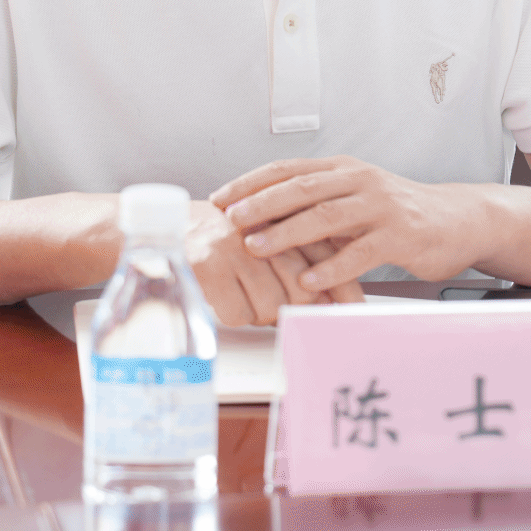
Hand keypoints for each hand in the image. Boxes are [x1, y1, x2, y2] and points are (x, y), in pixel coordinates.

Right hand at [183, 202, 358, 326]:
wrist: (173, 222)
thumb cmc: (228, 236)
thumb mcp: (272, 239)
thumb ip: (304, 261)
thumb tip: (332, 300)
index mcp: (283, 217)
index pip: (326, 259)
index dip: (344, 290)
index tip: (357, 313)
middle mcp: (261, 229)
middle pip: (300, 290)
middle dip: (292, 306)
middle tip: (276, 301)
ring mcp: (234, 247)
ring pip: (269, 306)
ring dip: (260, 312)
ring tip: (246, 293)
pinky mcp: (207, 265)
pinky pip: (237, 313)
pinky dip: (234, 313)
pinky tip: (227, 295)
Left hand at [211, 155, 482, 291]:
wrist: (456, 219)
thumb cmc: (396, 213)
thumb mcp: (353, 198)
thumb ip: (316, 204)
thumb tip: (259, 217)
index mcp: (342, 169)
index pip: (287, 169)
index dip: (251, 182)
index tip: (220, 199)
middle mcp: (359, 180)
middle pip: (301, 188)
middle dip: (260, 204)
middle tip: (230, 221)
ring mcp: (381, 206)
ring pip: (326, 216)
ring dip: (286, 233)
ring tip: (256, 248)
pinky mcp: (400, 235)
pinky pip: (360, 252)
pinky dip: (331, 267)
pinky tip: (307, 280)